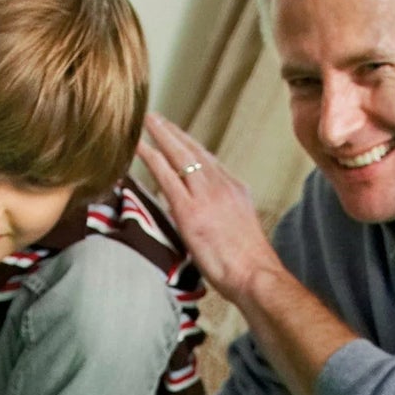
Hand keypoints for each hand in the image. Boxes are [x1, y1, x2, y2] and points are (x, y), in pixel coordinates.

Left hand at [137, 113, 283, 303]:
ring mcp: (206, 195)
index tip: (178, 136)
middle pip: (195, 150)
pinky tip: (138, 146)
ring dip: (161, 135)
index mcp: (236, 190)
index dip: (191, 146)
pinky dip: (151, 157)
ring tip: (146, 121)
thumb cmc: (249, 267)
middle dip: (174, 133)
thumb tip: (205, 220)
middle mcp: (222, 185)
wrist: (256, 276)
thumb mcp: (239, 230)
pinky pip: (166, 175)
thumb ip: (222, 217)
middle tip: (157, 118)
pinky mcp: (190, 210)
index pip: (209, 161)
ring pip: (180, 155)